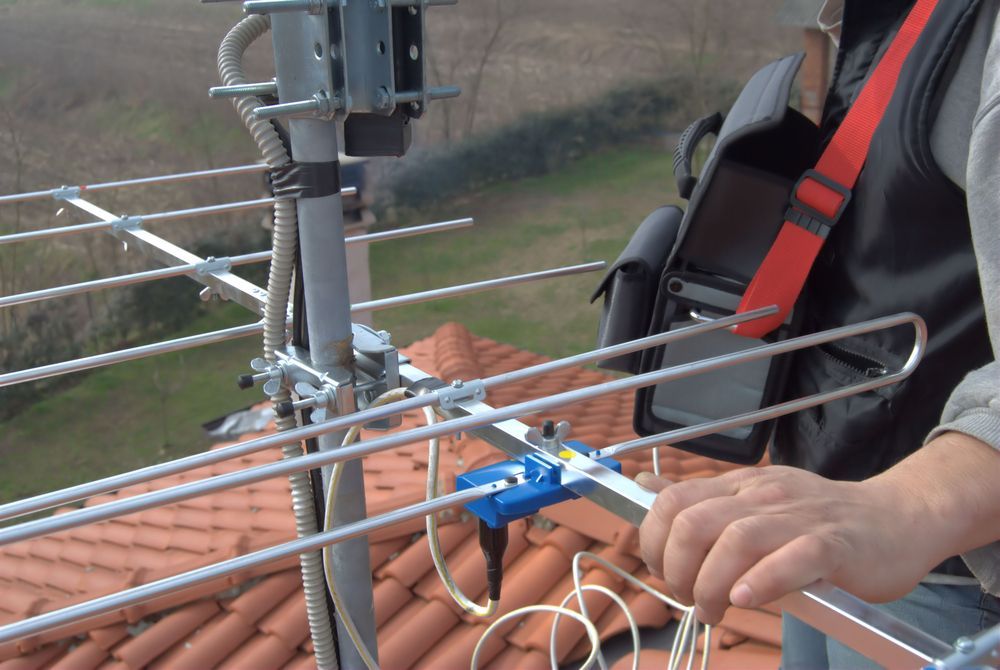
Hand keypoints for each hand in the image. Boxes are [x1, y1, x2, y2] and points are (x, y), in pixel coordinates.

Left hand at [637, 464, 948, 624]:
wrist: (897, 517)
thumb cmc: (820, 519)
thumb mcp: (752, 498)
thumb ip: (701, 498)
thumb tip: (647, 487)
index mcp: (739, 487)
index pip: (673, 502)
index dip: (654, 541)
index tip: (664, 571)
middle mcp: (762, 497)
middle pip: (695, 523)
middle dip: (677, 569)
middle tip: (689, 598)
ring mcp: (798, 519)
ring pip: (737, 541)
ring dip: (711, 584)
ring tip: (713, 610)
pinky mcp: (834, 546)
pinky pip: (793, 558)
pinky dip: (763, 581)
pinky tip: (746, 600)